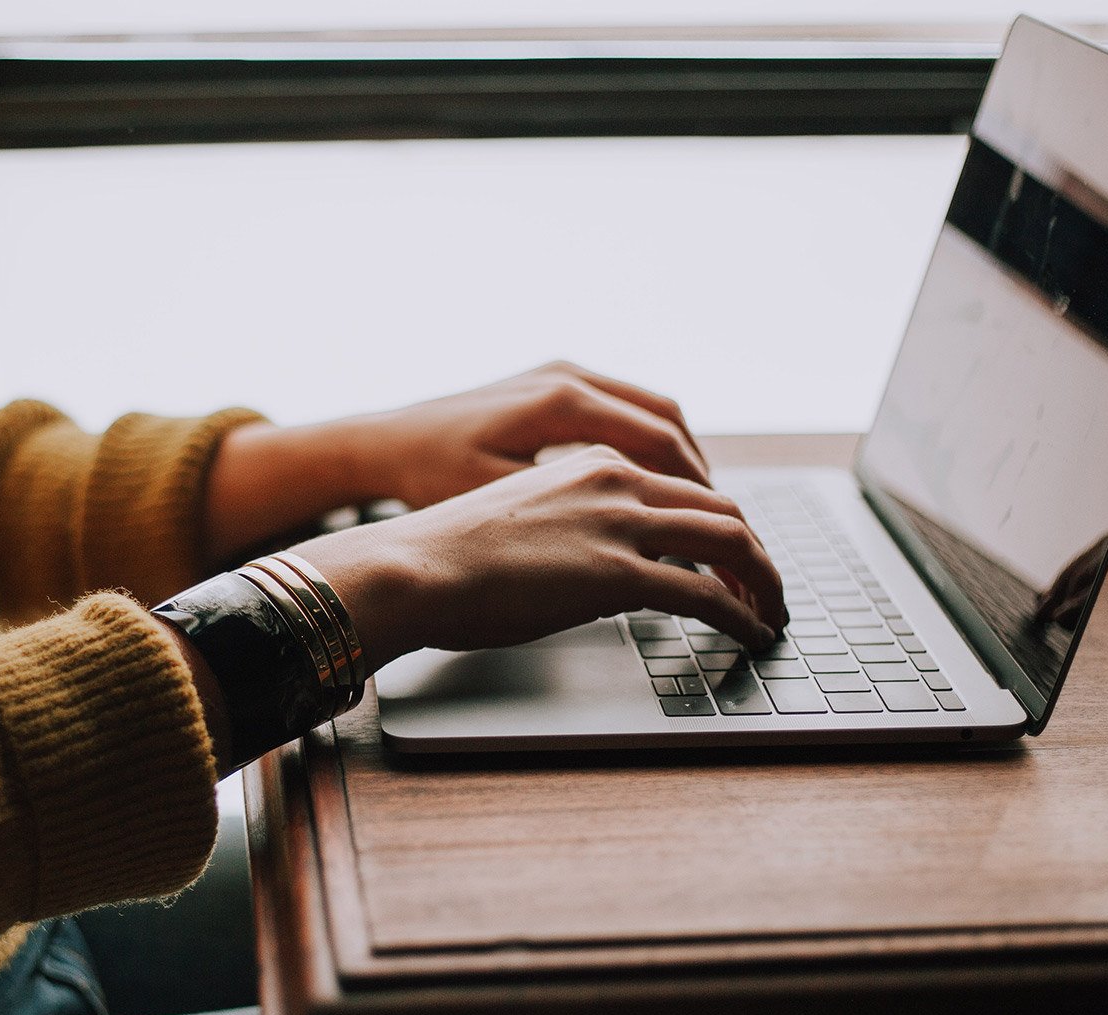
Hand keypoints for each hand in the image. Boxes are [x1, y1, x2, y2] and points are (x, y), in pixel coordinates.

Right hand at [291, 445, 784, 673]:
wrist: (411, 566)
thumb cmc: (445, 555)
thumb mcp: (521, 521)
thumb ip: (571, 530)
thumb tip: (596, 571)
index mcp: (591, 462)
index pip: (682, 486)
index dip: (719, 524)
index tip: (731, 557)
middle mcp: (615, 480)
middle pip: (721, 508)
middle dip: (756, 553)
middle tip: (767, 589)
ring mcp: (620, 523)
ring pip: (731, 541)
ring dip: (763, 581)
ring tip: (771, 614)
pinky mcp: (618, 573)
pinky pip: (708, 593)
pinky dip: (742, 614)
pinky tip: (751, 634)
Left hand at [359, 361, 709, 509]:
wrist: (384, 443)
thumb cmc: (430, 477)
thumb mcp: (500, 502)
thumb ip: (571, 517)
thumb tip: (639, 548)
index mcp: (561, 402)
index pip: (659, 442)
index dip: (698, 491)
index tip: (718, 530)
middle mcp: (568, 377)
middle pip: (666, 421)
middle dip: (700, 476)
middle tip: (723, 524)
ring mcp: (561, 374)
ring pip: (651, 411)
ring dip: (680, 458)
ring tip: (698, 509)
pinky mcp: (551, 383)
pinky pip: (623, 408)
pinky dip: (649, 445)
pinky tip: (653, 485)